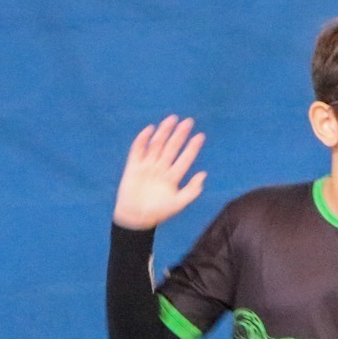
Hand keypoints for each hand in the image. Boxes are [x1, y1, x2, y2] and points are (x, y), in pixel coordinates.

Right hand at [113, 115, 205, 229]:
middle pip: (171, 148)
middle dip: (180, 135)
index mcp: (172, 177)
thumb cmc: (157, 212)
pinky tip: (150, 129)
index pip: (185, 159)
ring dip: (164, 132)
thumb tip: (204, 175)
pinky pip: (138, 150)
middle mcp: (161, 168)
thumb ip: (191, 190)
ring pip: (157, 145)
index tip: (200, 136)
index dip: (192, 148)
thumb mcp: (178, 203)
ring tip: (172, 119)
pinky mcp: (133, 166)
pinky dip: (143, 139)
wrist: (135, 219)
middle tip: (189, 122)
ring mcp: (147, 166)